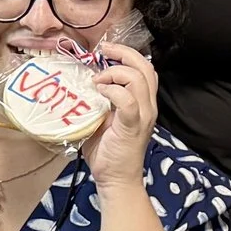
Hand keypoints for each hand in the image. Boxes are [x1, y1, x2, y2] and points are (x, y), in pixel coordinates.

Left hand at [80, 42, 159, 191]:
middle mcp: (148, 106)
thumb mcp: (104, 119)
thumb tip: (82, 83)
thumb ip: (100, 101)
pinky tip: (100, 91)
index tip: (106, 51)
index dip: (128, 54)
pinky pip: (128, 101)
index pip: (145, 69)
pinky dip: (113, 90)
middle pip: (146, 67)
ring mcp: (142, 116)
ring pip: (139, 79)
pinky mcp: (132, 126)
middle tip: (104, 50)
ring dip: (115, 72)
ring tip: (98, 80)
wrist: (116, 180)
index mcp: (143, 103)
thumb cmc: (107, 152)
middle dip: (124, 53)